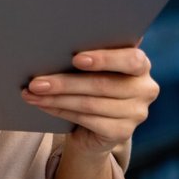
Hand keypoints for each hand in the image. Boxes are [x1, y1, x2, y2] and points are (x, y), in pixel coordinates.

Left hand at [22, 45, 158, 155]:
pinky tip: (43, 105)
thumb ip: (89, 56)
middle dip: (65, 82)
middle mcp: (145, 89)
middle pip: (102, 84)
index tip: (76, 59)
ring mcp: (136, 113)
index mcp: (142, 64)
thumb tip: (55, 47)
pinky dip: (61, 111)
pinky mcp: (123, 132)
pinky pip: (87, 120)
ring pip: (90, 104)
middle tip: (37, 82)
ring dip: (56, 98)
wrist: (95, 126)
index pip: (131, 60)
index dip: (104, 59)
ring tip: (32, 94)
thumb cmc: (93, 83)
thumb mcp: (95, 68)